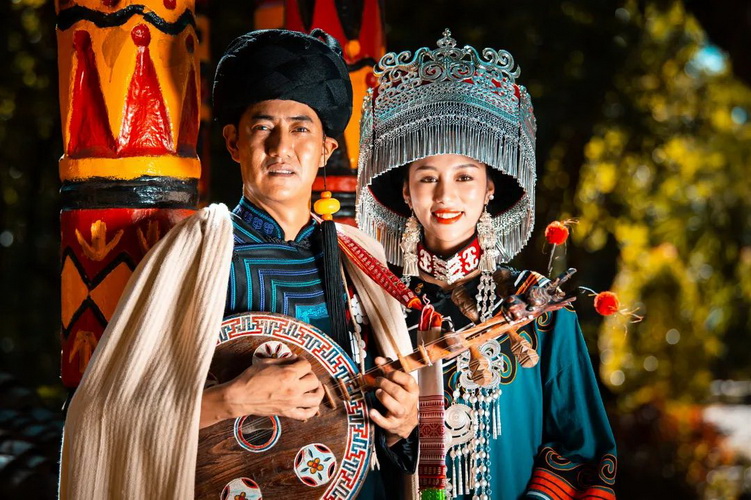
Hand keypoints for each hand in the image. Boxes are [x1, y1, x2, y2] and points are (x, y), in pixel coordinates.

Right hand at [200, 356, 322, 427]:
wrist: (240, 397)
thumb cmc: (250, 378)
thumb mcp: (267, 362)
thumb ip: (284, 360)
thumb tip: (295, 358)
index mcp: (288, 374)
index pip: (306, 365)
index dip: (303, 361)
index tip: (298, 361)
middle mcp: (293, 389)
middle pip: (314, 380)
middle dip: (309, 374)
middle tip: (302, 373)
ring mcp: (292, 402)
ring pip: (316, 398)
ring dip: (317, 391)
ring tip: (314, 387)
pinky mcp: (287, 412)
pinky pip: (306, 414)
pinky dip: (312, 410)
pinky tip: (312, 403)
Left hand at [369, 356, 418, 446]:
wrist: (405, 420)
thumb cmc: (400, 395)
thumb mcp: (398, 382)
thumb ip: (388, 369)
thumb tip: (377, 359)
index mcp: (412, 389)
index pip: (408, 380)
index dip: (395, 375)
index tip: (387, 373)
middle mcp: (409, 402)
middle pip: (398, 392)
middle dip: (385, 384)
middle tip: (377, 381)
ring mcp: (402, 414)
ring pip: (395, 407)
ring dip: (384, 398)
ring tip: (377, 392)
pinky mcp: (393, 424)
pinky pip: (386, 423)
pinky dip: (378, 418)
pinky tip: (371, 412)